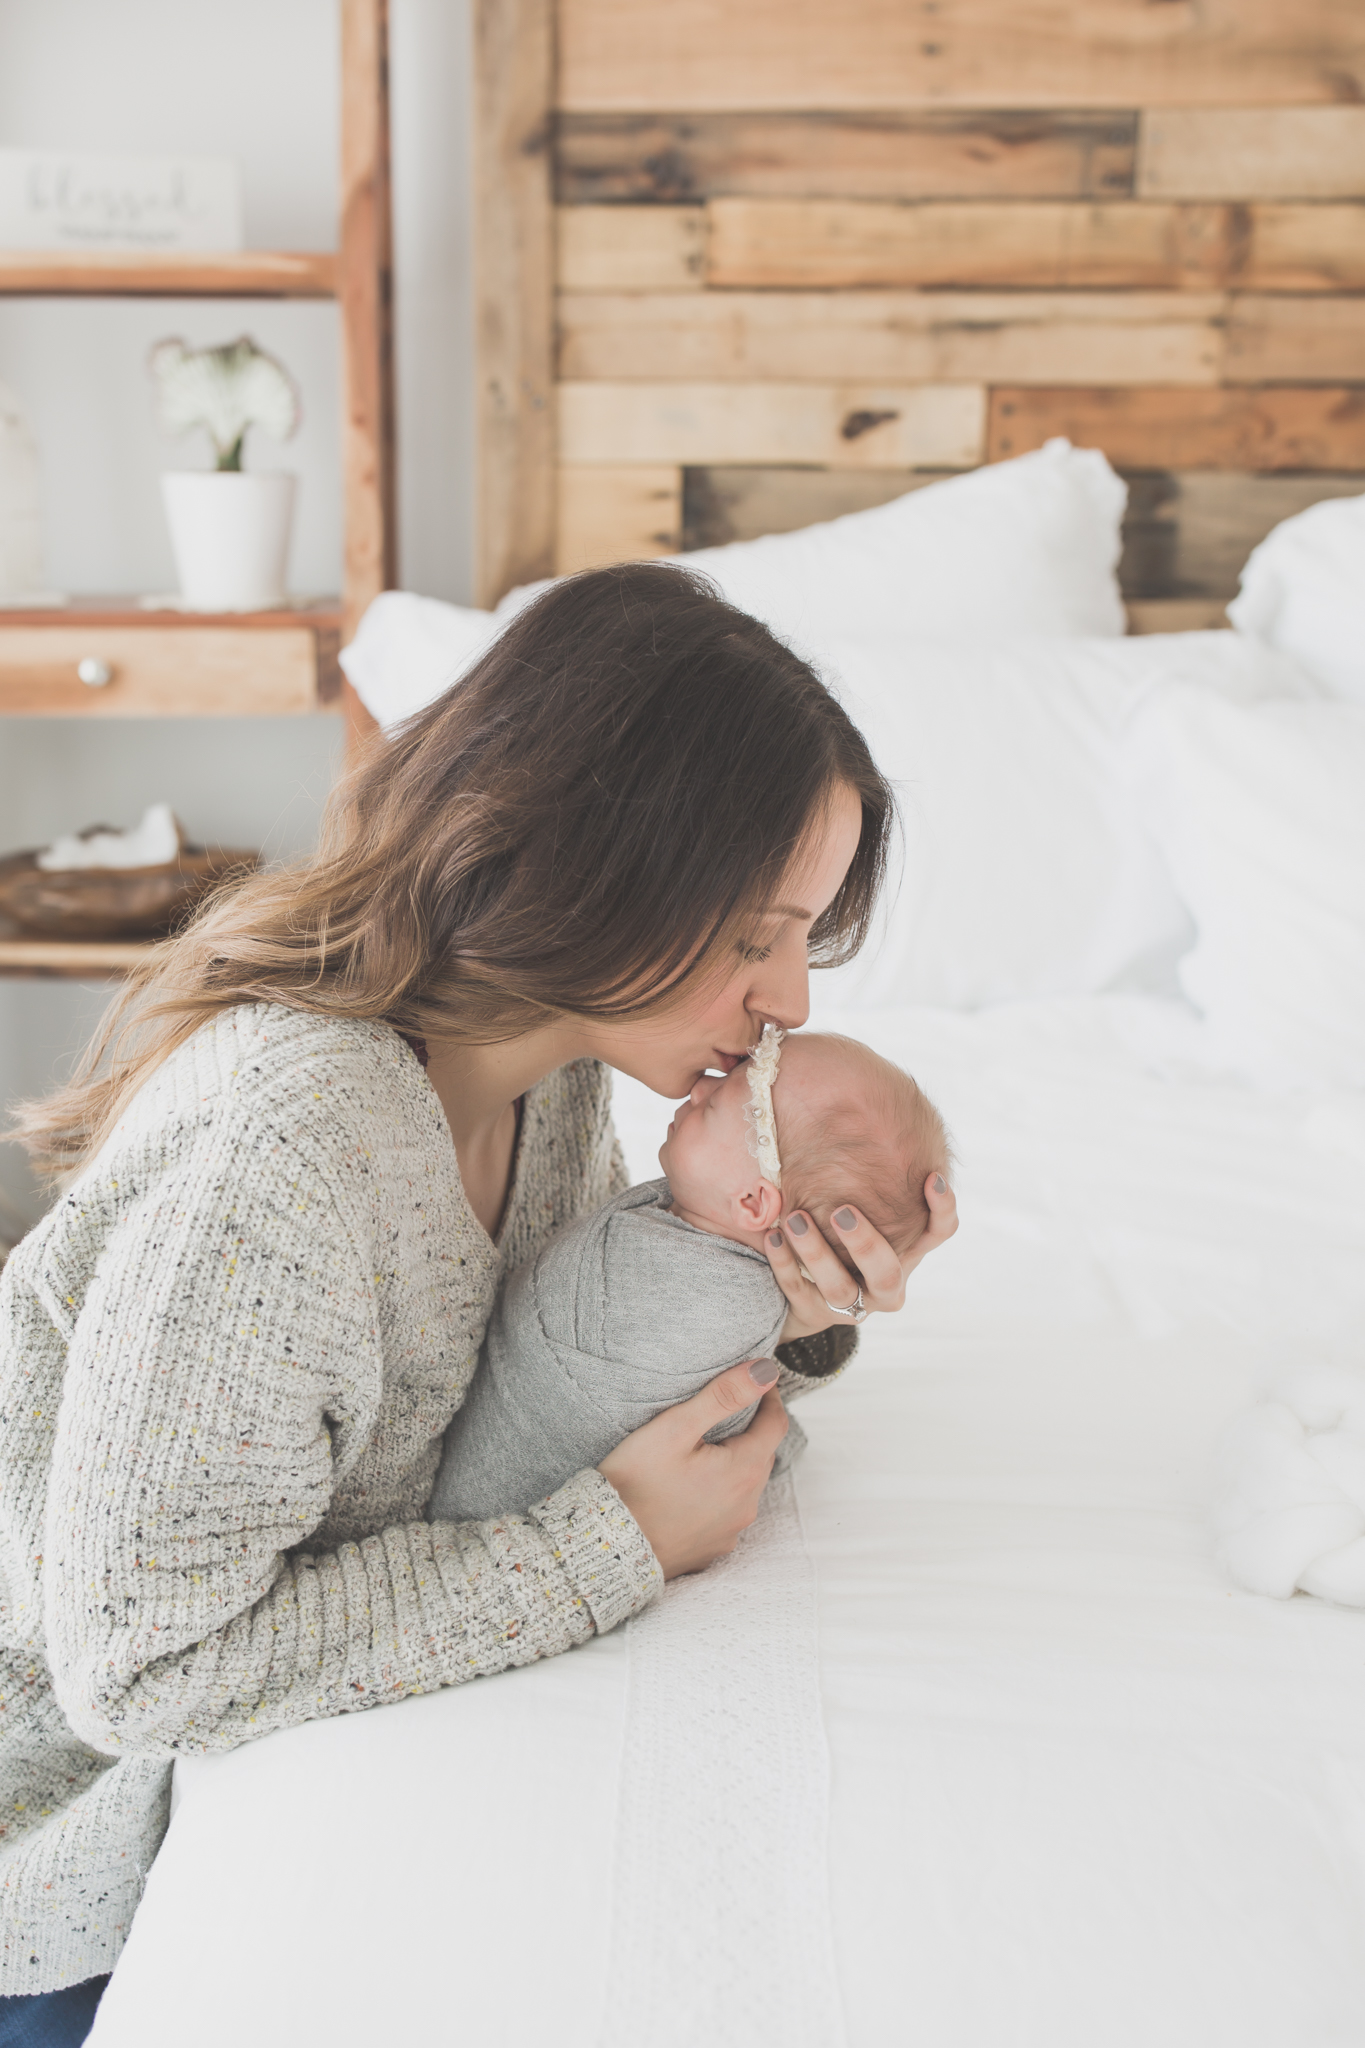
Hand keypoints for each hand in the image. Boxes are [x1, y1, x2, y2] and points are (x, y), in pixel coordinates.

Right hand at [598, 1359, 788, 1578]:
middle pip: (762, 1454)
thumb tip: (765, 1371)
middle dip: (750, 1430)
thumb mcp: (676, 1428)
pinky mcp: (713, 1548)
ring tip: (704, 1448)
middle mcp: (746, 1505)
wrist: (606, 1546)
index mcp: (744, 1471)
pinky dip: (719, 1494)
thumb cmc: (636, 1483)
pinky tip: (692, 1487)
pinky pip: (727, 1512)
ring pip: (746, 1485)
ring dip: (735, 1464)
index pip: (776, 1424)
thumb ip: (723, 1396)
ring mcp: (731, 1530)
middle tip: (724, 1410)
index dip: (768, 1398)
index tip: (755, 1381)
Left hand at [764, 1171, 958, 1340]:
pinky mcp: (812, 1314)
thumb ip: (870, 1165)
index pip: (940, 1232)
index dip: (941, 1209)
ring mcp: (850, 1306)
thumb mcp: (863, 1197)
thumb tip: (860, 1092)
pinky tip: (771, 1235)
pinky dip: (785, 1263)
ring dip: (816, 1252)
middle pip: (888, 1273)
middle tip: (841, 1211)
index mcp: (907, 1251)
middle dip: (866, 1243)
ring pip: (840, 1289)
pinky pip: (798, 1291)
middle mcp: (885, 1284)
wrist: (804, 1282)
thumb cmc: (842, 1224)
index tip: (930, 1176)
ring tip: (793, 1218)